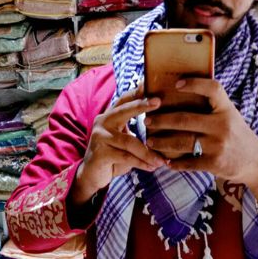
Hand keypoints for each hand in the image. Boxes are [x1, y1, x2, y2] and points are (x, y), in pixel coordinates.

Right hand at [71, 85, 166, 206]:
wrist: (92, 175)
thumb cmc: (114, 156)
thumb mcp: (126, 140)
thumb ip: (137, 130)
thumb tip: (165, 123)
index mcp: (110, 116)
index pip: (125, 99)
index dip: (137, 91)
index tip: (151, 83)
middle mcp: (103, 122)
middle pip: (124, 111)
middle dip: (142, 105)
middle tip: (158, 101)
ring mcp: (99, 137)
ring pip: (129, 142)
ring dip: (148, 152)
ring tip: (162, 160)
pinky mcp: (100, 153)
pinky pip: (125, 157)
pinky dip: (141, 163)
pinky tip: (152, 167)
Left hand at [144, 78, 257, 185]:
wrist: (255, 161)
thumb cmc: (236, 134)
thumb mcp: (229, 115)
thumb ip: (212, 106)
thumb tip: (182, 90)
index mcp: (226, 109)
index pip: (212, 89)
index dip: (194, 84)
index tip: (176, 83)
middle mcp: (223, 125)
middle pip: (184, 119)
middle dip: (161, 120)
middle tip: (147, 120)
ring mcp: (218, 145)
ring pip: (182, 142)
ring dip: (162, 142)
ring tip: (150, 140)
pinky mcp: (214, 163)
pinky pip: (188, 163)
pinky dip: (174, 163)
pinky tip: (165, 161)